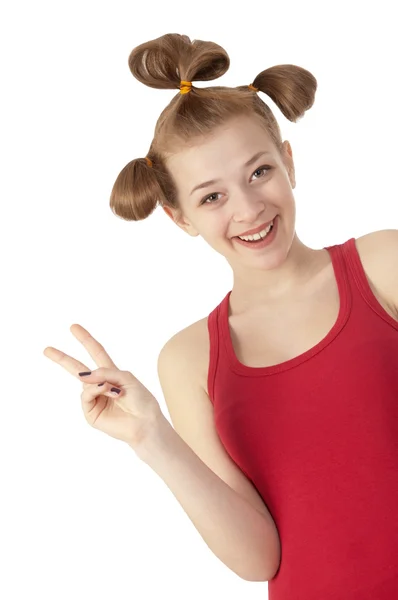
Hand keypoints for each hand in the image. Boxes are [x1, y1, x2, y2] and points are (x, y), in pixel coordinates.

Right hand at [43, 324, 162, 448]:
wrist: (145, 422)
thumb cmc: (141, 400)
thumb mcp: (126, 378)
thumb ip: (106, 372)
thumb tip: (83, 376)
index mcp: (111, 373)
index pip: (96, 352)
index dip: (86, 339)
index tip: (74, 327)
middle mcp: (101, 385)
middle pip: (78, 368)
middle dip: (62, 359)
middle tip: (47, 350)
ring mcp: (94, 399)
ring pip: (84, 382)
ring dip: (99, 383)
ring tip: (113, 390)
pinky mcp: (91, 412)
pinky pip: (85, 395)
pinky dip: (94, 390)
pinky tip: (106, 392)